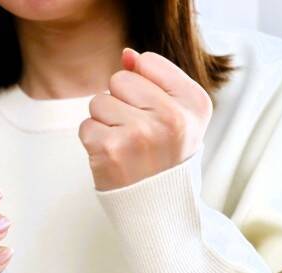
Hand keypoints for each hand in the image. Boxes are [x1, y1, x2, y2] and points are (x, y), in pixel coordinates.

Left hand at [79, 48, 212, 190]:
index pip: (148, 62)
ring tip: (125, 147)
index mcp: (195, 103)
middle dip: (121, 104)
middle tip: (138, 135)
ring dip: (105, 124)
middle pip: (120, 80)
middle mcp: (171, 117)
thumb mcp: (177, 115)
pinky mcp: (110, 150)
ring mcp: (140, 134)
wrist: (159, 209)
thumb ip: (155, 78)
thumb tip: (126, 54)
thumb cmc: (165, 158)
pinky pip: (86, 126)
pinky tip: (113, 158)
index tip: (155, 114)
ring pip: (99, 102)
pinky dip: (93, 142)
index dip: (143, 87)